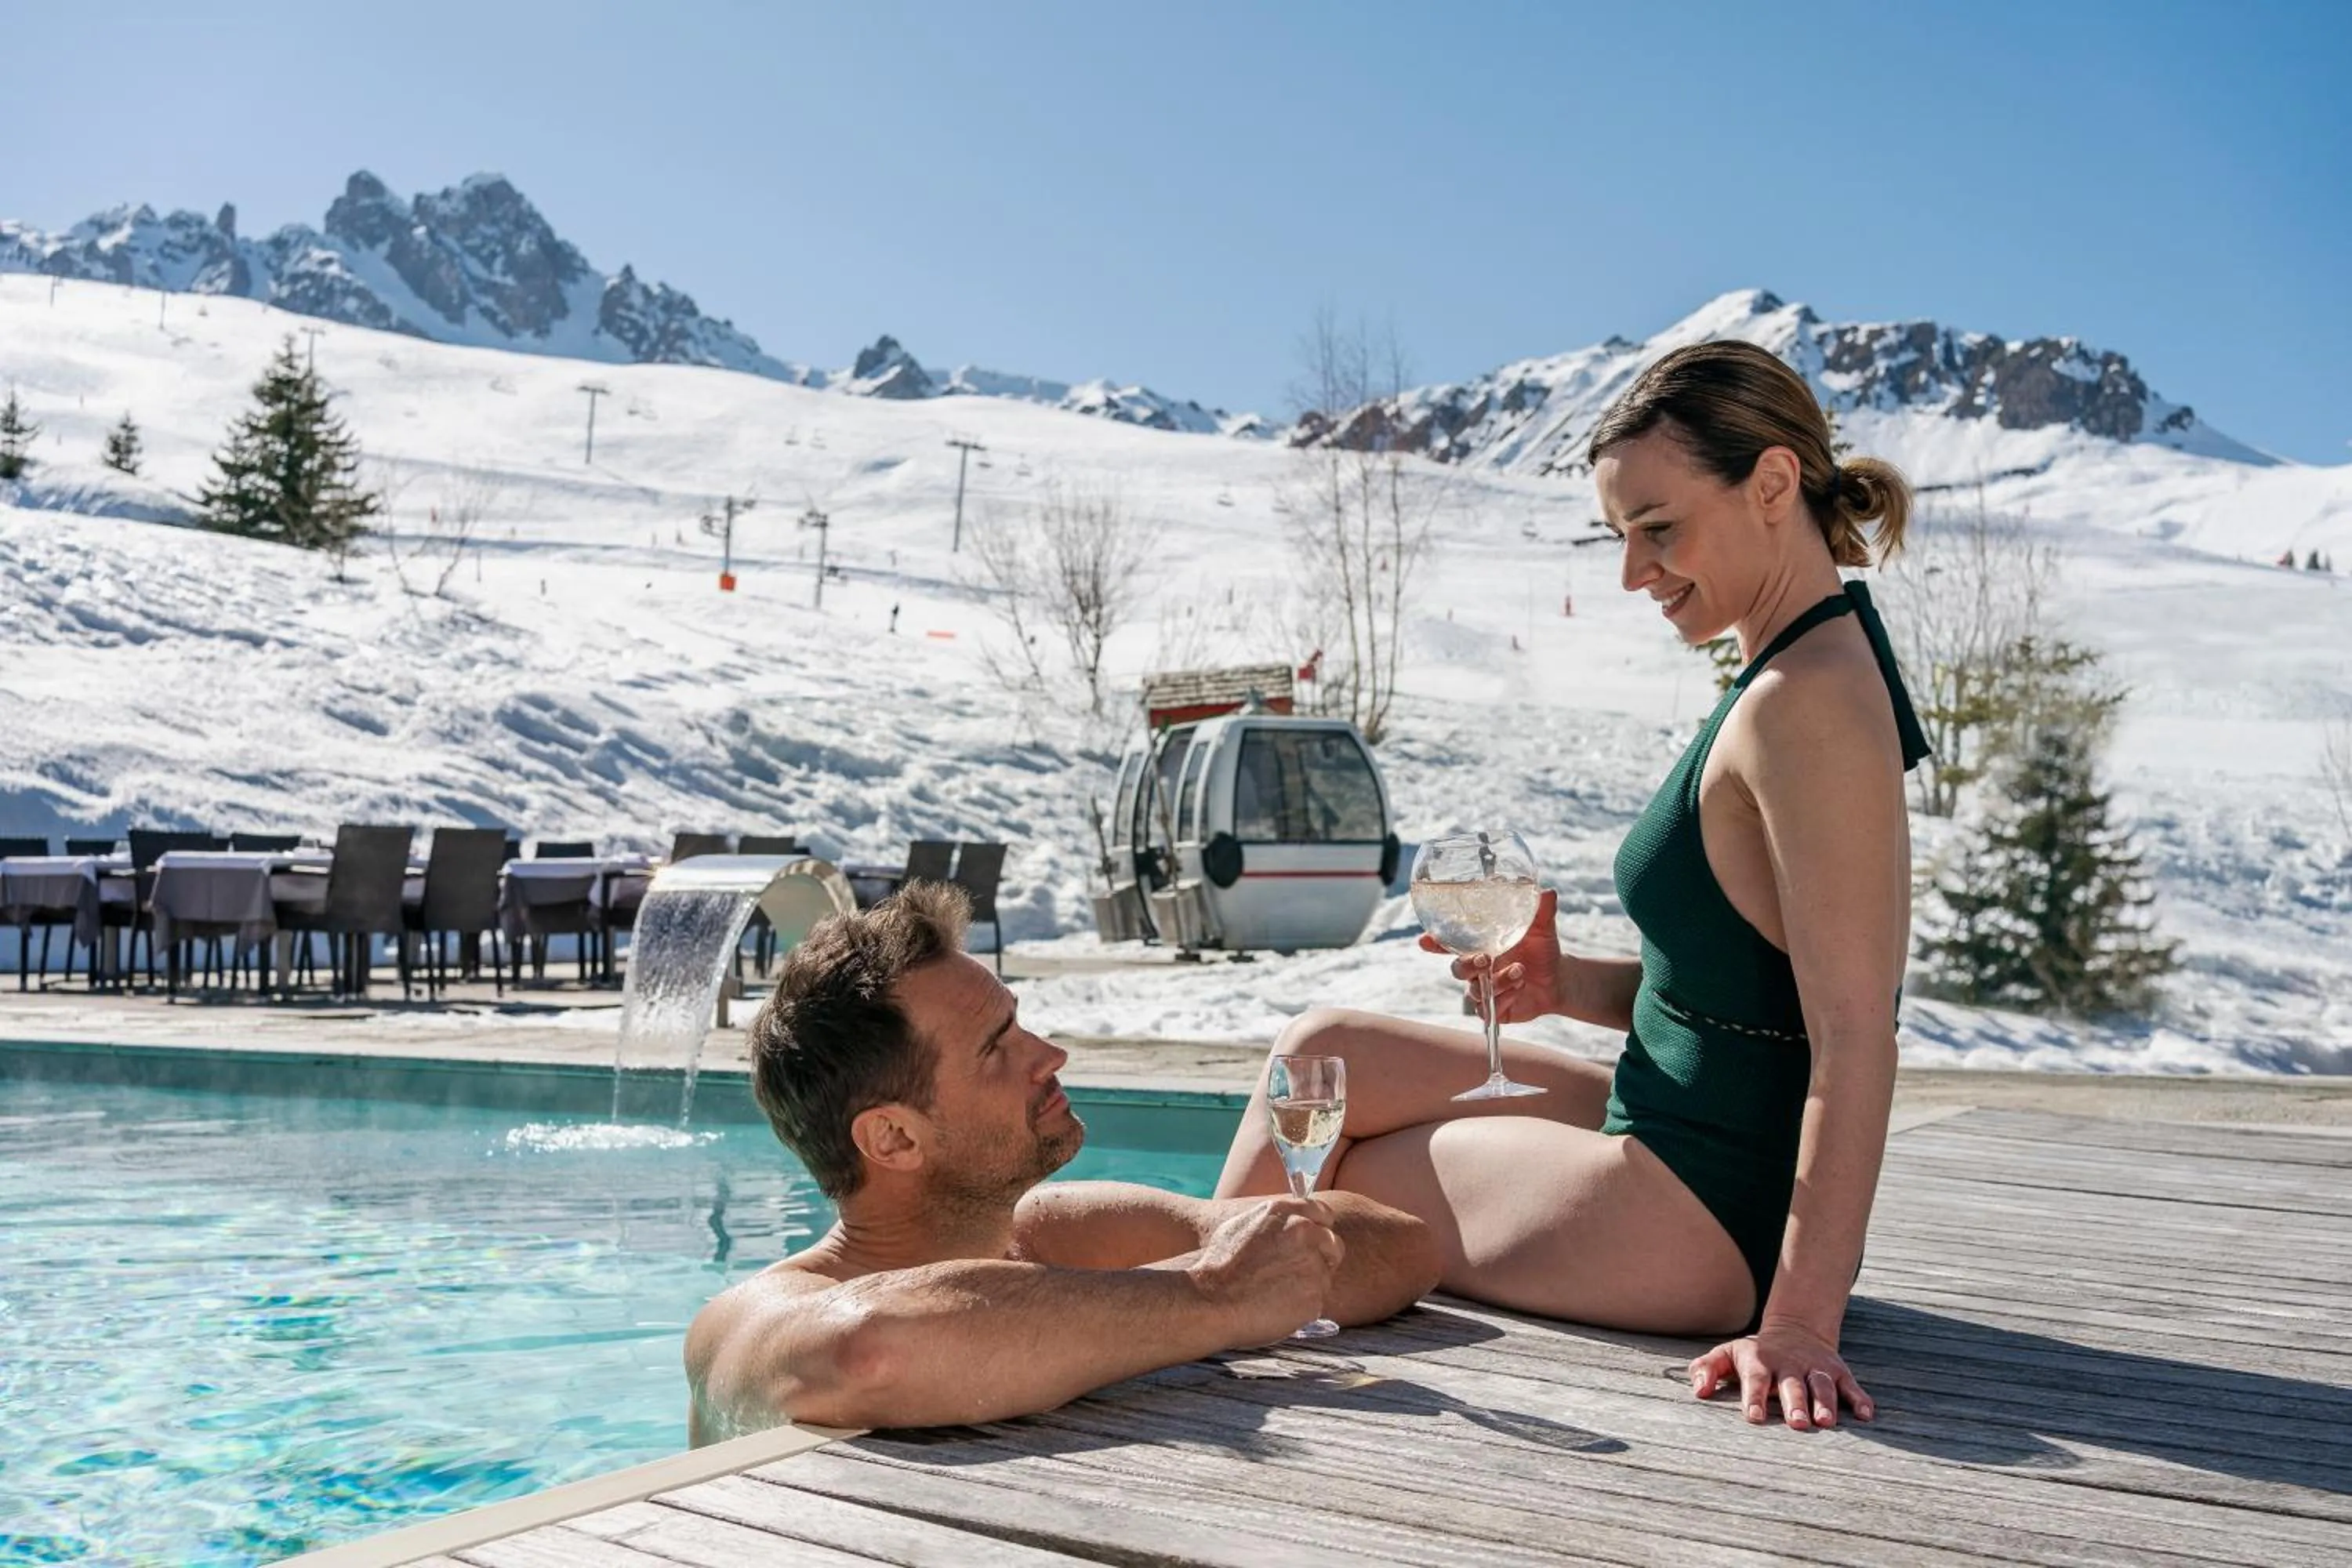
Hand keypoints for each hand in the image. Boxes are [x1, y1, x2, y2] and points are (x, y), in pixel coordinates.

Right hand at [1188, 1196, 1342, 1346]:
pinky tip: (1277, 1307)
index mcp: (1286, 1213)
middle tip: (1299, 1272)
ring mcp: (1313, 1266)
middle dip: (1322, 1258)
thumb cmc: (1219, 1264)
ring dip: (1310, 1284)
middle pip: (1334, 1245)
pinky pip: (1317, 1302)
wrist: (1210, 1300)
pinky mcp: (1315, 1297)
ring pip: (1325, 1276)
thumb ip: (1275, 1220)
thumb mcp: (1243, 1223)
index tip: (1313, 1242)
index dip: (1319, 1229)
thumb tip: (1291, 1222)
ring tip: (1278, 1293)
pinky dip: (1302, 1306)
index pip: (1324, 1213)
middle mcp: (1305, 1234)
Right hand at [1419, 886, 1563, 1024]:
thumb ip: (1542, 911)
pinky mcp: (1494, 1008)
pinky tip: (1520, 987)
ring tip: (1519, 971)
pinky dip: (1504, 998)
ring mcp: (1484, 989)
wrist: (1558, 978)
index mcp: (1480, 944)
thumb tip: (1548, 893)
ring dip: (1497, 981)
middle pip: (1457, 969)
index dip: (1434, 943)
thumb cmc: (1542, 948)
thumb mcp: (1543, 928)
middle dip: (1467, 965)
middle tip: (1485, 959)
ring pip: (1475, 990)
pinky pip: (1488, 1010)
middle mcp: (1477, 967)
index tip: (1425, 940)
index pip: (1449, 943)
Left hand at [1688, 1319, 1873, 1430]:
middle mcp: (1789, 1364)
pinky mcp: (1838, 1371)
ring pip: (1822, 1385)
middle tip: (1797, 1422)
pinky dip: (1860, 1399)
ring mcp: (1816, 1367)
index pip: (1756, 1379)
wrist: (1795, 1331)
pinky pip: (1851, 1386)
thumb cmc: (1755, 1354)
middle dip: (1795, 1402)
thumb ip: (1707, 1369)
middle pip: (1792, 1384)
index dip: (1755, 1397)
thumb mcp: (1727, 1354)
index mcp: (1760, 1361)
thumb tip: (1699, 1391)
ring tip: (1826, 1423)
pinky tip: (1866, 1415)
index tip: (1755, 1417)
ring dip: (1825, 1403)